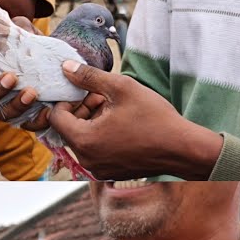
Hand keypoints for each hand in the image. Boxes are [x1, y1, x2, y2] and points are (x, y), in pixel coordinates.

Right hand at [0, 17, 103, 130]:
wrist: (56, 61)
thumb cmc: (29, 45)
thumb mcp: (21, 31)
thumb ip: (12, 27)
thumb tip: (6, 20)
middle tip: (10, 78)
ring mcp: (5, 106)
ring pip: (2, 113)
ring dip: (15, 105)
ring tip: (31, 92)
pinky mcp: (26, 117)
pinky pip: (28, 124)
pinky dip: (38, 119)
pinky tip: (48, 110)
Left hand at [47, 61, 224, 179]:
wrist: (183, 149)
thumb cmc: (155, 118)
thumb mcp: (122, 88)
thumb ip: (89, 77)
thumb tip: (65, 67)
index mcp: (83, 140)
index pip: (56, 117)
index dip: (68, 100)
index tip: (86, 92)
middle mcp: (85, 159)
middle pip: (68, 129)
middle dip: (82, 110)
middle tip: (103, 97)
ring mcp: (96, 169)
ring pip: (82, 140)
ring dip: (92, 122)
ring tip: (115, 109)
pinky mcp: (107, 172)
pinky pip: (94, 151)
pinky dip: (100, 137)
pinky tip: (121, 125)